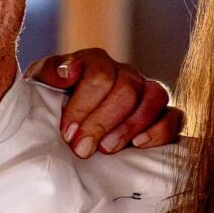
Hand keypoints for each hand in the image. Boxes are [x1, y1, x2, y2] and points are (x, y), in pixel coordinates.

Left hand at [26, 47, 182, 157]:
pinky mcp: (161, 115)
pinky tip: (138, 145)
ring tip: (107, 150)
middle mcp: (124, 73)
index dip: (83, 106)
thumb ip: (47, 75)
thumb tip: (66, 73)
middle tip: (81, 149)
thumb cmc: (49, 107)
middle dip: (102, 122)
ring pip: (154, 97)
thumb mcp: (39, 89)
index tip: (66, 133)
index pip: (99, 74)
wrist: (60, 128)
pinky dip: (159, 130)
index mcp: (94, 62)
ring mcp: (145, 92)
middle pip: (126, 88)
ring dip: (129, 126)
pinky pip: (175, 116)